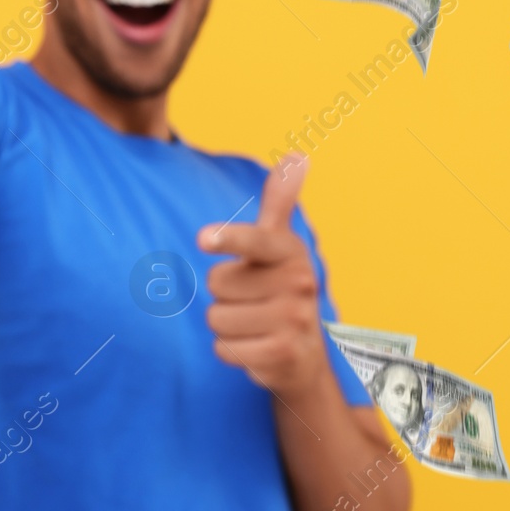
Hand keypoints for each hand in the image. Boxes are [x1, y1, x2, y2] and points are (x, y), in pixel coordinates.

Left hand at [198, 155, 328, 398]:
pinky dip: (230, 350)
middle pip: (216, 283)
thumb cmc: (281, 287)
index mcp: (290, 251)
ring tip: (253, 323)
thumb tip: (299, 155)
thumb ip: (280, 202)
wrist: (306, 353)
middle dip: (225, 293)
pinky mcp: (281, 355)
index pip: (255, 241)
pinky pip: (223, 348)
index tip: (203, 237)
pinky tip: (254, 346)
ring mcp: (292, 321)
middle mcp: (297, 283)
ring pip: (216, 317)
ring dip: (226, 323)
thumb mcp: (281, 245)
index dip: (229, 238)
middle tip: (252, 299)